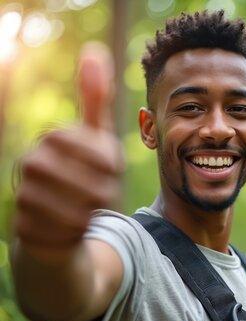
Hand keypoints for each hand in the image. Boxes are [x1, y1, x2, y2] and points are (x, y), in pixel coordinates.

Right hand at [14, 42, 123, 260]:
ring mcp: (25, 196)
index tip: (112, 171)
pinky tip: (73, 226)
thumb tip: (94, 51)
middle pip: (89, 184)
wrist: (57, 218)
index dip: (111, 166)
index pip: (96, 152)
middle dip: (104, 192)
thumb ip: (96, 100)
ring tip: (89, 209)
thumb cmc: (82, 172)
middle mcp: (32, 164)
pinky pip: (63, 235)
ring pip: (76, 212)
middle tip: (104, 194)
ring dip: (92, 213)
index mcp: (52, 139)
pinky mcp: (24, 228)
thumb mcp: (94, 137)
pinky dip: (76, 233)